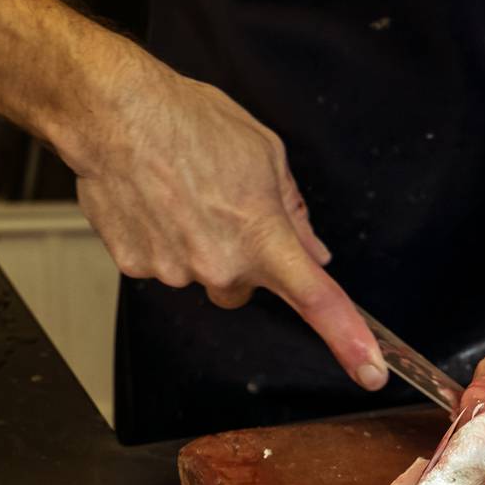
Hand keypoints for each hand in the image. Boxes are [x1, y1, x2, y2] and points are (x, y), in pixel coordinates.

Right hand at [66, 51, 386, 389]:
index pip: (318, 301)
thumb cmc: (190, 122)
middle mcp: (221, 266)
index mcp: (265, 239)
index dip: (350, 340)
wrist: (112, 111)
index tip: (372, 372)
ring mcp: (175, 270)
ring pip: (199, 275)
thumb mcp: (266, 156)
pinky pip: (159, 264)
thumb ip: (294, 213)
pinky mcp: (134, 266)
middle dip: (238, 257)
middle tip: (219, 207)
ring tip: (178, 194)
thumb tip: (314, 253)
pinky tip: (151, 202)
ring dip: (195, 245)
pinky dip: (157, 239)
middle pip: (242, 286)